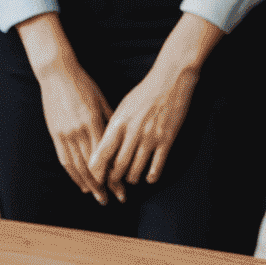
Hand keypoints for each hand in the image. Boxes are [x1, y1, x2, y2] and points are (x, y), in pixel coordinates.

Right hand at [18, 14, 113, 203]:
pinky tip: (80, 183)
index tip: (121, 187)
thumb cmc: (84, 84)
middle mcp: (79, 130)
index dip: (112, 175)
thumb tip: (122, 139)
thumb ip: (111, 120)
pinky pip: (65, 159)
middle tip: (111, 199)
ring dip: (87, 184)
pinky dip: (73, 174)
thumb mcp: (102, 100)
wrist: (57, 74)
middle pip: (92, 166)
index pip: (105, 156)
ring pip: (78, 166)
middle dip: (102, 185)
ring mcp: (65, 133)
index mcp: (94, 121)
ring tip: (96, 196)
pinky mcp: (55, 133)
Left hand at [87, 14, 220, 199]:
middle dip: (113, 180)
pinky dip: (151, 176)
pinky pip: (156, 166)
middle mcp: (133, 132)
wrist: (170, 79)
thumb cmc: (144, 92)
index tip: (95, 179)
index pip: (102, 154)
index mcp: (119, 123)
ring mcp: (150, 137)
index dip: (97, 171)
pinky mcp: (167, 139)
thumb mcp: (123, 106)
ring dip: (132, 179)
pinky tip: (149, 177)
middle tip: (113, 185)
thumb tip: (103, 147)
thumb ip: (114, 127)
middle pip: (118, 167)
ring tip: (131, 179)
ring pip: (136, 170)